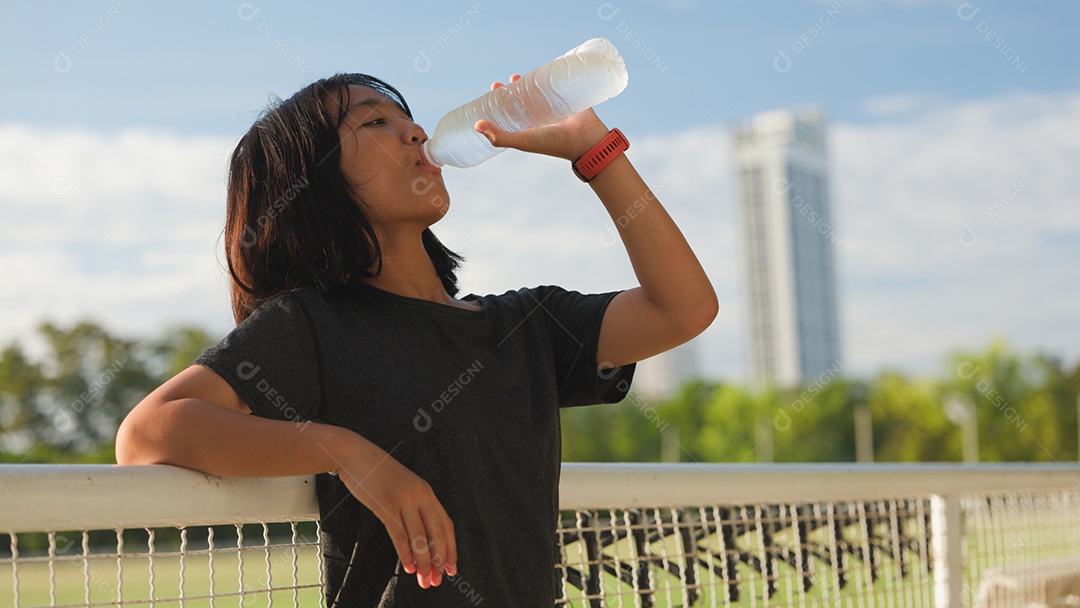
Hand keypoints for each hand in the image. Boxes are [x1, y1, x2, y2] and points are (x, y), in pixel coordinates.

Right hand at [334, 435, 455, 589]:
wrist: (356, 455)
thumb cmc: (378, 474)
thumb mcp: (404, 487)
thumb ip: (415, 506)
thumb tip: (422, 538)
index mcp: (427, 491)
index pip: (446, 524)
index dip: (450, 548)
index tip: (450, 567)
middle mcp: (420, 495)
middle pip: (437, 533)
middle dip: (439, 560)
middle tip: (437, 580)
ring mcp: (404, 499)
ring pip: (420, 537)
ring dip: (424, 562)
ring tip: (424, 579)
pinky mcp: (386, 505)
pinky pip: (399, 534)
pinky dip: (405, 553)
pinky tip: (408, 567)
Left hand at [474, 74, 610, 161]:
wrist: (584, 141)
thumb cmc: (553, 143)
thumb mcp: (523, 140)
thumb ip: (500, 136)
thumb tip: (476, 125)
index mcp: (530, 126)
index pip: (512, 111)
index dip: (502, 100)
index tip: (494, 88)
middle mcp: (541, 117)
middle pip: (524, 100)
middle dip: (513, 90)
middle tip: (504, 81)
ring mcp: (556, 106)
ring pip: (540, 91)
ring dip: (530, 82)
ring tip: (518, 74)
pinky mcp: (570, 97)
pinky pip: (560, 84)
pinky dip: (552, 76)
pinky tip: (544, 67)